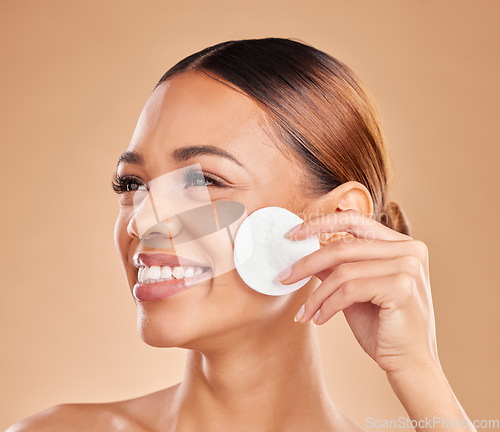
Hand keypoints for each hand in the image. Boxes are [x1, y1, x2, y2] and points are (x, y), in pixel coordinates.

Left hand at [279, 209, 438, 374]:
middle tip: (284, 276)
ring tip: (304, 312)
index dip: (320, 223)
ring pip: (343, 271)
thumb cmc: (382, 326)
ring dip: (316, 295)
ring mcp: (408, 267)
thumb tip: (305, 247)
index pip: (354, 220)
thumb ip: (337, 266)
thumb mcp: (354, 289)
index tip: (292, 236)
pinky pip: (349, 290)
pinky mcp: (402, 287)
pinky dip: (328, 306)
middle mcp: (410, 250)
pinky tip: (320, 319)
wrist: (409, 364)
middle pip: (344, 246)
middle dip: (307, 262)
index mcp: (402, 244)